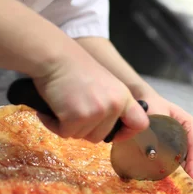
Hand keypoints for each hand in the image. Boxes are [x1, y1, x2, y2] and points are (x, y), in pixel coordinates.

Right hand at [32, 44, 148, 142]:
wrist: (54, 57)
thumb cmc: (74, 68)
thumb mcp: (104, 84)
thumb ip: (111, 103)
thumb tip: (110, 129)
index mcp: (123, 96)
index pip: (140, 123)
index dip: (127, 133)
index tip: (114, 133)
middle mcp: (114, 105)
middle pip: (101, 136)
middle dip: (85, 128)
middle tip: (74, 108)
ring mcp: (96, 112)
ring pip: (81, 136)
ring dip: (69, 126)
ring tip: (63, 104)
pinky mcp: (76, 118)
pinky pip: (64, 133)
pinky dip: (54, 124)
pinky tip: (53, 108)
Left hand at [134, 89, 192, 180]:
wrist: (141, 100)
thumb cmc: (150, 105)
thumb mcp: (155, 117)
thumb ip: (156, 133)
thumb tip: (154, 154)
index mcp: (189, 124)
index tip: (190, 175)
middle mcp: (189, 133)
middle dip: (190, 169)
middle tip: (184, 183)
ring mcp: (183, 140)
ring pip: (188, 159)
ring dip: (184, 170)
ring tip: (177, 183)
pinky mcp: (175, 146)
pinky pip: (179, 159)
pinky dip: (176, 168)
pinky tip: (169, 176)